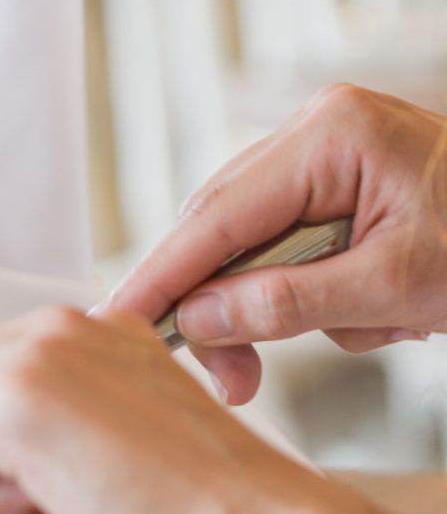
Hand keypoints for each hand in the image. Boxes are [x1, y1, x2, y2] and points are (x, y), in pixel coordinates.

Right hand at [103, 85, 446, 403]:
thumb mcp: (395, 286)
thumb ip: (287, 304)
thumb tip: (200, 319)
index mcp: (332, 137)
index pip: (218, 217)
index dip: (163, 276)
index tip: (119, 323)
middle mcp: (318, 133)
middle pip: (223, 229)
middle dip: (222, 308)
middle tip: (232, 380)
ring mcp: (328, 157)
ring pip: (252, 244)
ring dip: (280, 305)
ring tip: (365, 326)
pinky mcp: (339, 186)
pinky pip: (289, 248)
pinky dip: (314, 295)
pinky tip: (375, 308)